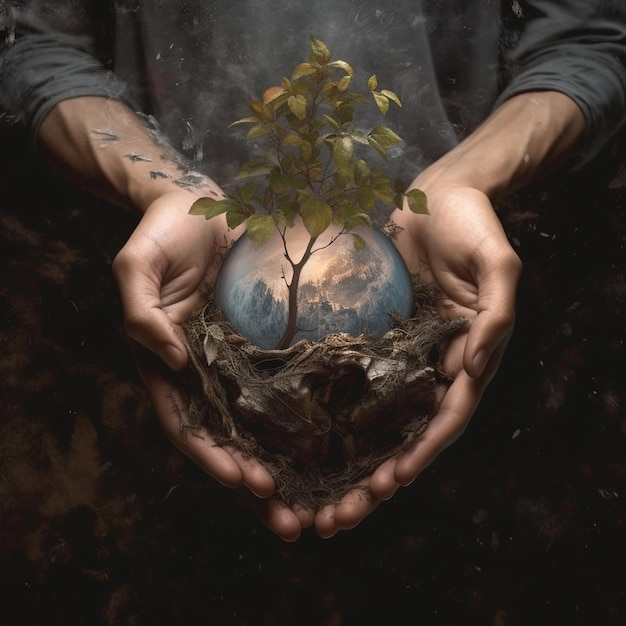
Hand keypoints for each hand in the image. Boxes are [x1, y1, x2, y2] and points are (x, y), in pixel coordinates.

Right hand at [113, 190, 310, 539]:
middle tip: (289, 517)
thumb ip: (142, 314)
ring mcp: (237, 361)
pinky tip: (333, 444)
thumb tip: (172, 361)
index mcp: (169, 363)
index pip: (187, 424)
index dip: (211, 456)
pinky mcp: (267, 343)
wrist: (202, 203)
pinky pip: (287, 386)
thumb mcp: (138, 266)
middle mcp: (205, 372)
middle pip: (228, 439)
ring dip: (285, 466)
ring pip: (261, 425)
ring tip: (316, 501)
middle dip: (254, 481)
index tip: (243, 481)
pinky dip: (304, 420)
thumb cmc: (164, 232)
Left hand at [312, 182, 521, 536]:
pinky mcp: (374, 335)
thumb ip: (497, 313)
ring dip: (352, 459)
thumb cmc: (472, 224)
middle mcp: (433, 363)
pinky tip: (305, 436)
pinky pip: (352, 380)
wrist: (437, 194)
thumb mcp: (497, 262)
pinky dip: (335, 414)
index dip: (423, 453)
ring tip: (318, 493)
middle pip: (408, 432)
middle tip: (343, 512)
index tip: (392, 482)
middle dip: (380, 475)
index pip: (446, 418)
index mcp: (466, 356)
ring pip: (378, 417)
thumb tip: (474, 365)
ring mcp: (402, 352)